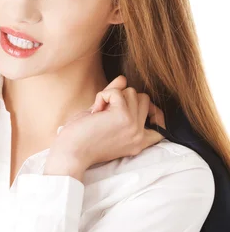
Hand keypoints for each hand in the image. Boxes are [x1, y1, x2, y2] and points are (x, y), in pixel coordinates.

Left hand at [48, 75, 166, 171]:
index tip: (138, 113)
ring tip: (98, 114)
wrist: (71, 153)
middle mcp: (139, 136)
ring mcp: (133, 126)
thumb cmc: (83, 139)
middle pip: (143, 99)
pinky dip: (102, 96)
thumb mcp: (104, 119)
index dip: (154, 115)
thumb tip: (123, 79)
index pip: (160, 129)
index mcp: (138, 143)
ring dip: (111, 97)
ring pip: (132, 92)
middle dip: (123, 99)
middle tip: (104, 114)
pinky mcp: (123, 116)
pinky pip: (116, 92)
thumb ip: (116, 100)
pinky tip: (94, 112)